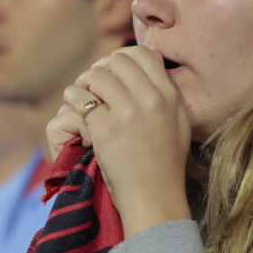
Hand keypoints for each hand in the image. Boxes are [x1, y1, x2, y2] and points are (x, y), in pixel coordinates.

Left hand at [50, 45, 192, 236]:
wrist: (154, 197)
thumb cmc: (165, 164)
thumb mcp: (179, 122)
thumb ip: (168, 90)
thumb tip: (153, 56)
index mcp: (169, 96)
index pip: (142, 54)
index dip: (122, 58)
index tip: (114, 71)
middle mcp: (151, 99)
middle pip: (117, 61)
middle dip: (101, 67)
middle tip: (94, 83)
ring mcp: (128, 113)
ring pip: (97, 75)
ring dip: (84, 82)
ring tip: (82, 95)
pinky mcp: (105, 128)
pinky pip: (80, 96)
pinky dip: (73, 98)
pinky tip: (75, 108)